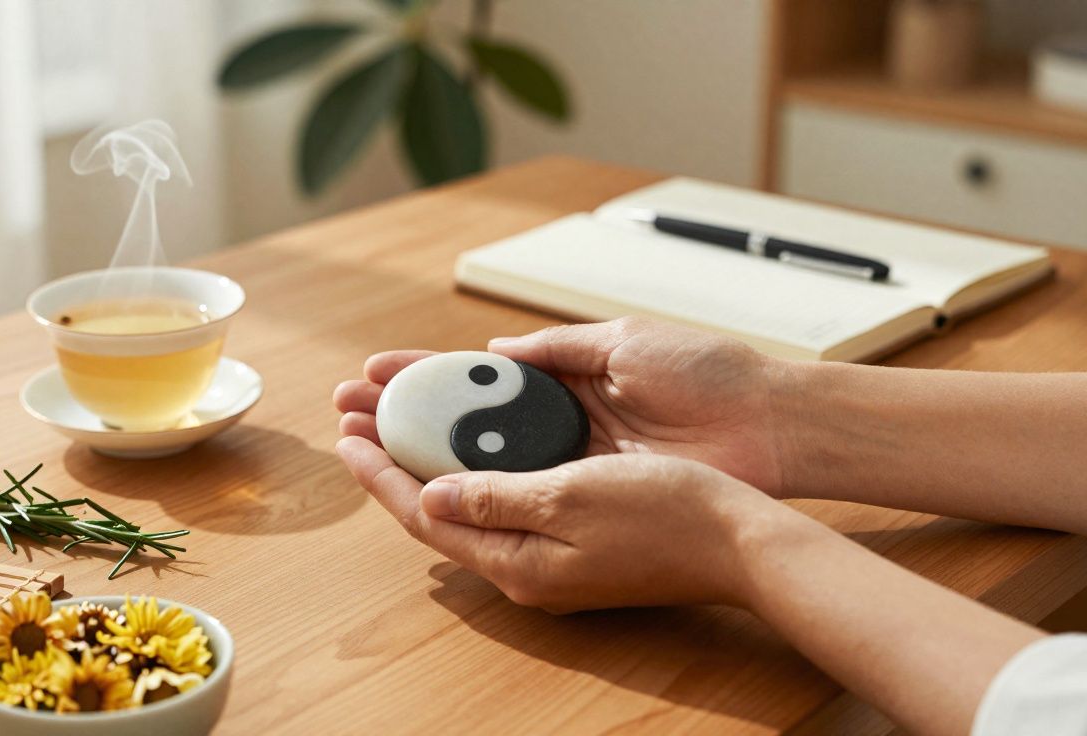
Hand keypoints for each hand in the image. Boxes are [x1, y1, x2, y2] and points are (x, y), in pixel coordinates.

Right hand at [333, 318, 791, 496]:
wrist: (769, 423)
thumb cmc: (708, 375)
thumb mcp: (623, 342)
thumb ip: (557, 350)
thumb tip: (496, 352)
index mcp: (565, 380)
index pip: (478, 377)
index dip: (424, 374)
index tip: (374, 370)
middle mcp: (558, 425)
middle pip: (465, 422)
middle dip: (402, 413)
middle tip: (347, 408)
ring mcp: (570, 464)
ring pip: (481, 460)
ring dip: (420, 452)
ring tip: (364, 441)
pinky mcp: (588, 497)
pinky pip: (519, 493)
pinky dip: (471, 487)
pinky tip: (424, 479)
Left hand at [336, 437, 783, 612]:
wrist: (739, 540)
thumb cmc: (667, 514)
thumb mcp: (570, 496)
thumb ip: (495, 497)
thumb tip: (432, 496)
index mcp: (517, 561)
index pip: (425, 515)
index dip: (380, 473)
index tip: (346, 436)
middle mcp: (526, 567)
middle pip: (439, 510)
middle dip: (393, 460)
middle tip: (357, 415)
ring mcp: (549, 557)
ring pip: (470, 502)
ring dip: (430, 459)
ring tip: (396, 418)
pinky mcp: (572, 541)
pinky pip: (504, 499)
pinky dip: (476, 466)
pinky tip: (469, 439)